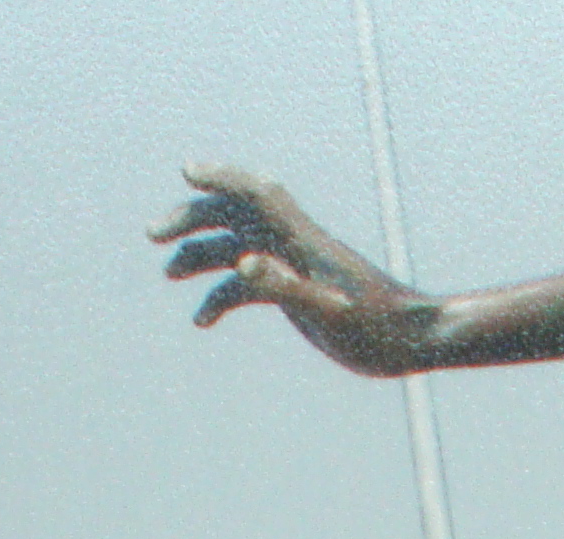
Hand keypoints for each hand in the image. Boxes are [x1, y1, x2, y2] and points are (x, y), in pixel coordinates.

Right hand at [152, 164, 439, 374]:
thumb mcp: (328, 311)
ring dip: (201, 256)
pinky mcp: (296, 293)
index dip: (222, 177)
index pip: (257, 194)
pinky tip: (202, 320)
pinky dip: (222, 297)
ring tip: (168, 273)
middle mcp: (294, 246)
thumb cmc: (376, 326)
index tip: (186, 170)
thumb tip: (242, 265)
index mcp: (303, 240)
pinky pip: (250, 286)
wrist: (410, 341)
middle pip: (235, 217)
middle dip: (194, 219)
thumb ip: (284, 286)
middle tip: (153, 233)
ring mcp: (294, 268)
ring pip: (236, 249)